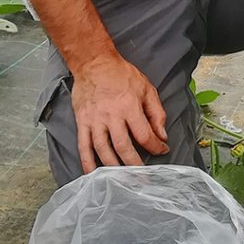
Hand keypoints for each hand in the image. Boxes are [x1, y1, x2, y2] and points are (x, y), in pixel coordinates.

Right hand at [71, 55, 168, 171]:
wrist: (95, 64)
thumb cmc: (122, 75)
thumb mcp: (146, 88)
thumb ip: (156, 112)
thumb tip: (162, 135)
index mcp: (130, 107)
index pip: (144, 135)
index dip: (155, 147)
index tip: (162, 151)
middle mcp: (112, 116)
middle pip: (124, 148)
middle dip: (135, 165)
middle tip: (143, 176)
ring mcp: (95, 121)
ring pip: (104, 151)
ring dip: (114, 168)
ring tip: (123, 179)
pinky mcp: (82, 123)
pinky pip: (84, 147)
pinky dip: (88, 164)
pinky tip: (94, 175)